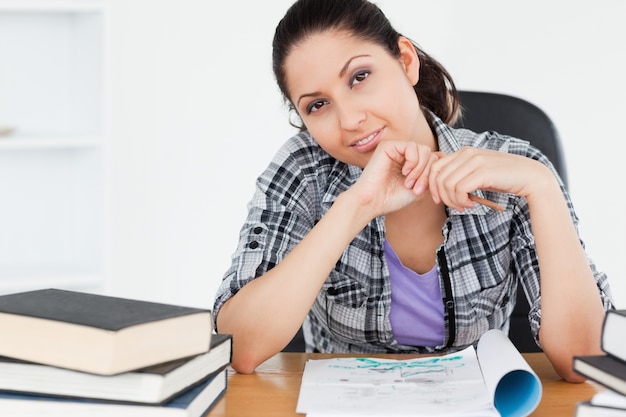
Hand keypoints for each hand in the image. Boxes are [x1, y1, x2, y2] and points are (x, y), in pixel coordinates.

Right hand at [350, 140, 437, 215]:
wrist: (373, 202)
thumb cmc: (393, 198)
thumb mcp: (421, 188)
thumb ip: (432, 175)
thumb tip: (444, 158)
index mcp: (411, 163)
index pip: (434, 160)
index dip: (433, 176)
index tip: (425, 192)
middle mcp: (404, 154)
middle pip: (431, 155)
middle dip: (426, 174)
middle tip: (416, 189)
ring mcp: (397, 148)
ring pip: (424, 150)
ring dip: (420, 169)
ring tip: (409, 182)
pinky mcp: (389, 145)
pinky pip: (412, 147)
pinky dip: (413, 161)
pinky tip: (404, 172)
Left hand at [430, 147, 551, 209]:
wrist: (528, 177)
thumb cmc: (501, 178)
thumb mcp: (476, 173)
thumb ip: (459, 174)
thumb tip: (437, 185)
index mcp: (463, 152)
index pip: (434, 167)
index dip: (431, 185)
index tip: (437, 200)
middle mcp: (466, 153)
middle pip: (437, 177)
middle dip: (441, 196)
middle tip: (454, 206)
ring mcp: (474, 161)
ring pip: (447, 184)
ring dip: (453, 200)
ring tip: (465, 206)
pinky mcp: (482, 171)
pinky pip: (459, 189)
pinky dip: (461, 201)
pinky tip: (471, 204)